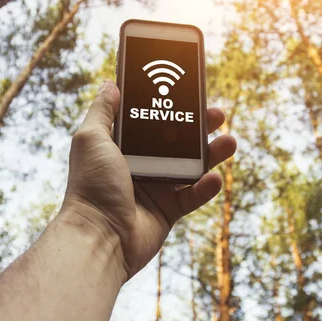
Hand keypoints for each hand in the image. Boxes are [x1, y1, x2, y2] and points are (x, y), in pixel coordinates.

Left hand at [62, 80, 236, 278]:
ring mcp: (156, 189)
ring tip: (230, 141)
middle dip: (198, 127)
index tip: (187, 92)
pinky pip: (192, 196)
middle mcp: (140, 165)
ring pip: (190, 166)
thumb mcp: (91, 138)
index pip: (150, 121)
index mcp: (122, 146)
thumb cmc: (92, 185)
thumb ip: (102, 110)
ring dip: (212, 154)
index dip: (169, 107)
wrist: (99, 236)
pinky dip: (205, 188)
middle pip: (176, 141)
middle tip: (217, 114)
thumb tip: (111, 84)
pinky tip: (214, 179)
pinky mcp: (168, 211)